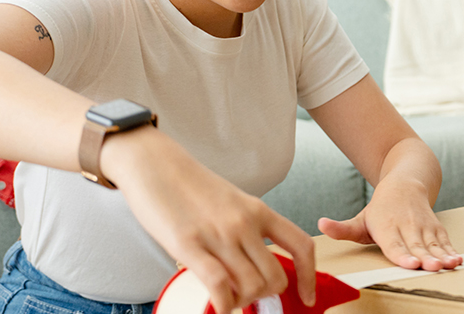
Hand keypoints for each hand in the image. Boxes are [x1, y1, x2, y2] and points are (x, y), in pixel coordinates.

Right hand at [102, 126, 316, 313]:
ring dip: (242, 301)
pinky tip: (217, 304)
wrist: (153, 163)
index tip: (305, 297)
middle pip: (276, 277)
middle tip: (246, 295)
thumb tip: (251, 266)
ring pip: (252, 286)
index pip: (301, 245)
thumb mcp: (229, 201)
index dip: (309, 277)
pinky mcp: (189, 245)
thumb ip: (245, 228)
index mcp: (257, 209)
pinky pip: (220, 287)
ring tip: (227, 296)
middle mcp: (244, 222)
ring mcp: (218, 234)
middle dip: (264, 295)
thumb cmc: (187, 184)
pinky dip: (223, 305)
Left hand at [318, 179, 461, 270]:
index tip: (411, 263)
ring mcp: (423, 227)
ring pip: (433, 244)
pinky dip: (452, 250)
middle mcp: (406, 227)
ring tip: (448, 265)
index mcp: (386, 227)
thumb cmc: (379, 209)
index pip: (394, 245)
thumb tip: (320, 224)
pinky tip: (458, 260)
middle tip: (430, 267)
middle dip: (424, 258)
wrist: (404, 184)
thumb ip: (341, 228)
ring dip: (441, 255)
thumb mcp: (359, 219)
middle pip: (416, 246)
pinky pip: (445, 241)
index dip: (402, 256)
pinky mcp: (436, 228)